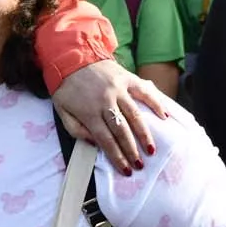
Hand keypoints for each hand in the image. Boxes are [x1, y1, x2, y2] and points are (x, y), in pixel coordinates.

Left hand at [51, 61, 167, 174]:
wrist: (70, 57)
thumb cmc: (67, 88)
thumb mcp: (62, 111)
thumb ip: (76, 130)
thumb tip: (94, 143)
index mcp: (88, 112)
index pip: (105, 140)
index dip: (117, 157)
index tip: (126, 169)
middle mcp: (105, 101)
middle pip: (121, 131)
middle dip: (131, 150)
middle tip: (140, 165)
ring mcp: (118, 89)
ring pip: (134, 115)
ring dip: (144, 134)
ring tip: (151, 149)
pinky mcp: (127, 78)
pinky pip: (144, 92)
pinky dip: (155, 104)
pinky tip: (163, 117)